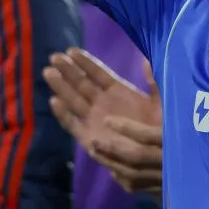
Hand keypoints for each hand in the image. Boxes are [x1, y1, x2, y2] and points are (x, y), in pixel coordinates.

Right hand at [43, 49, 162, 193]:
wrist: (156, 157)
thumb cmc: (160, 127)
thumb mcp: (160, 101)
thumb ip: (153, 81)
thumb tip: (146, 59)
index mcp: (118, 91)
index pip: (98, 73)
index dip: (85, 62)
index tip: (71, 50)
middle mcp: (103, 103)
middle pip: (81, 83)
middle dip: (68, 70)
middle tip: (54, 57)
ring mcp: (94, 119)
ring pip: (73, 100)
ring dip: (61, 86)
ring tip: (48, 71)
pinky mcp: (89, 138)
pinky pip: (73, 124)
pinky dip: (63, 114)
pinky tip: (54, 101)